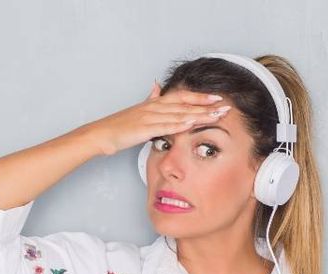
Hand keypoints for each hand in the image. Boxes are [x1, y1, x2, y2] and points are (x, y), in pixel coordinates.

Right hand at [81, 81, 231, 155]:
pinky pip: (165, 127)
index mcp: (154, 103)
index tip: (217, 98)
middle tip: (226, 106)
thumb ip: (150, 98)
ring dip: (199, 115)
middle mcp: (154, 107)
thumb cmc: (119, 125)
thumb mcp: (137, 109)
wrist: (101, 134)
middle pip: (185, 104)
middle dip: (206, 105)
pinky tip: (193, 125)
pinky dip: (180, 125)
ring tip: (217, 116)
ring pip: (179, 114)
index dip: (200, 97)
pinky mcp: (144, 129)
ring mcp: (149, 117)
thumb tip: (156, 85)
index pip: (182, 97)